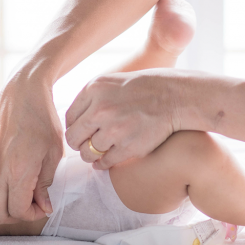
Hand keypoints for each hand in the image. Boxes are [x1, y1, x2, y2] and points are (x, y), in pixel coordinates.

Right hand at [0, 70, 63, 223]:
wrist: (23, 91)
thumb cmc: (44, 119)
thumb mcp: (54, 153)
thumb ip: (46, 183)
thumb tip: (44, 206)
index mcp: (18, 171)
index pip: (17, 211)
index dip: (33, 214)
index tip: (44, 204)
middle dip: (17, 215)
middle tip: (33, 202)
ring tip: (17, 195)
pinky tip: (10, 181)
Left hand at [64, 68, 183, 169]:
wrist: (174, 96)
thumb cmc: (143, 88)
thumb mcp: (111, 82)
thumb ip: (90, 99)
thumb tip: (72, 123)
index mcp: (94, 89)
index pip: (70, 118)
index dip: (75, 127)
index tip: (82, 131)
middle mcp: (101, 109)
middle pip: (74, 138)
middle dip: (79, 143)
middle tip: (86, 144)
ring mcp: (115, 130)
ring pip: (88, 153)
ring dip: (91, 155)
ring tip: (98, 152)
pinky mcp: (128, 147)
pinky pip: (105, 162)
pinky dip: (103, 163)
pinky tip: (106, 160)